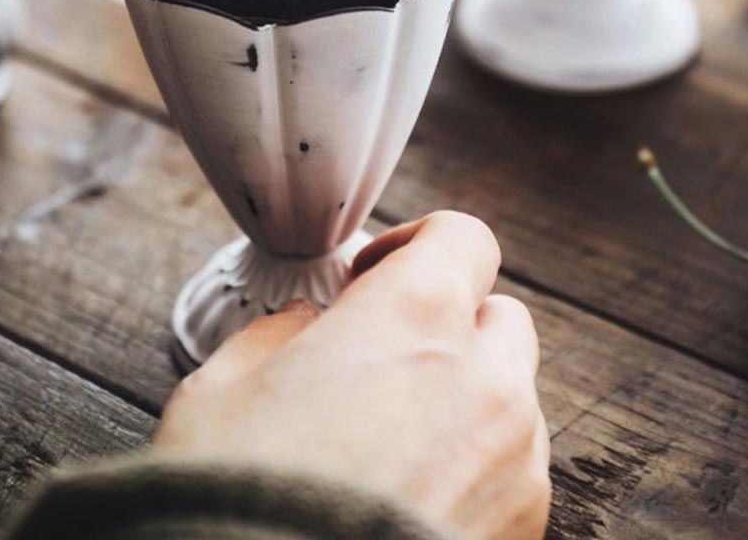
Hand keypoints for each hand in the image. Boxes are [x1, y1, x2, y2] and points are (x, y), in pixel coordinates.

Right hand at [154, 212, 550, 539]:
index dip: (417, 243)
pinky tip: (411, 491)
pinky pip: (516, 463)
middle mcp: (484, 376)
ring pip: (511, 389)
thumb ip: (276, 335)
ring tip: (393, 435)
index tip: (374, 276)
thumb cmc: (234, 501)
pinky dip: (478, 457)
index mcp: (414, 316)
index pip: (463, 237)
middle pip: (497, 312)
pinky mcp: (525, 526)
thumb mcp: (221, 391)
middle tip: (382, 357)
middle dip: (446, 321)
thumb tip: (305, 326)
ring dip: (465, 391)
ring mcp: (516, 457)